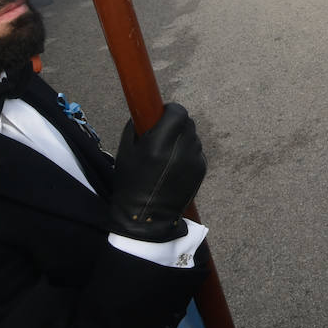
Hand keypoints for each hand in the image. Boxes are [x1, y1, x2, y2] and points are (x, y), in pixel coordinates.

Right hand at [108, 103, 205, 242]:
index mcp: (160, 143)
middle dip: (176, 124)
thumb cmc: (131, 183)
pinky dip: (188, 153)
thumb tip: (148, 111)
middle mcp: (181, 149)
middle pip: (187, 122)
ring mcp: (194, 160)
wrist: (146, 217)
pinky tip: (174, 166)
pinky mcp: (201, 170)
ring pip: (193, 136)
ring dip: (182, 138)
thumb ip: (137, 127)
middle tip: (163, 134)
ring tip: (167, 154)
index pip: (178, 112)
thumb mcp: (126, 152)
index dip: (170, 110)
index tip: (161, 115)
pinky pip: (197, 151)